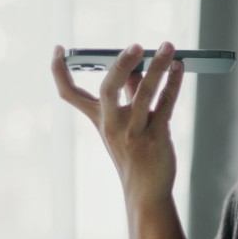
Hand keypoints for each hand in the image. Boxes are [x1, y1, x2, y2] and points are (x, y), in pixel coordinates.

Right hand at [51, 42, 184, 205]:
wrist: (145, 192)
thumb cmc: (134, 154)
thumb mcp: (123, 125)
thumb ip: (129, 94)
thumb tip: (138, 67)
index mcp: (98, 119)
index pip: (70, 94)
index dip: (60, 71)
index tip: (58, 49)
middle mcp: (111, 125)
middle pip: (107, 89)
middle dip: (120, 65)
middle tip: (136, 45)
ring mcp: (133, 132)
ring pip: (144, 93)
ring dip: (158, 67)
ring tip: (169, 47)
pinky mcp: (155, 137)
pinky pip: (165, 104)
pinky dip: (173, 83)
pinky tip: (179, 67)